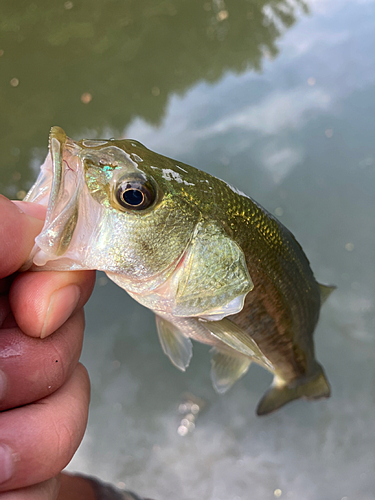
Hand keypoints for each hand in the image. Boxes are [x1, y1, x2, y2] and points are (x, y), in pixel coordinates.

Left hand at [0, 195, 95, 498]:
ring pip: (72, 400)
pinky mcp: (21, 464)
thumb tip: (32, 219)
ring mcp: (9, 407)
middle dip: (38, 361)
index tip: (35, 311)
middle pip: (66, 332)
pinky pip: (58, 465)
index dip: (58, 283)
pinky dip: (26, 480)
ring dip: (33, 433)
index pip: (47, 265)